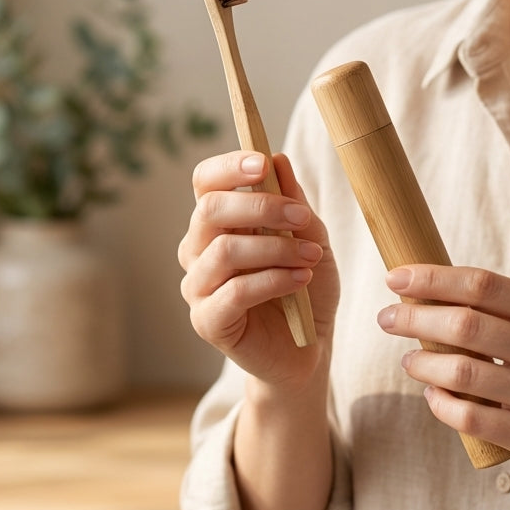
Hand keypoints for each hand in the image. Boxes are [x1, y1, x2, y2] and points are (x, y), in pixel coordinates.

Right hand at [178, 151, 339, 392]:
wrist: (308, 349)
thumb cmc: (305, 287)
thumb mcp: (311, 238)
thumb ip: (294, 203)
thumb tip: (278, 160)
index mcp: (219, 222)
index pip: (205, 182)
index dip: (229, 167)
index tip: (262, 163)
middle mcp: (199, 249)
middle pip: (209, 210)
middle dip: (260, 206)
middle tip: (301, 216)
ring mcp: (198, 286)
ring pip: (224, 251)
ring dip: (275, 248)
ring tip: (311, 256)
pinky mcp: (207, 321)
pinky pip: (234, 292)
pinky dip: (274, 280)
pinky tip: (301, 281)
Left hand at [377, 264, 509, 496]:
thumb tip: (442, 292)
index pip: (483, 284)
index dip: (433, 278)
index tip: (397, 276)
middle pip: (465, 322)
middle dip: (414, 316)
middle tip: (387, 318)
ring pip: (461, 371)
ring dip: (422, 362)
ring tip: (408, 360)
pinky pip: (471, 417)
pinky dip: (441, 404)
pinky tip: (433, 395)